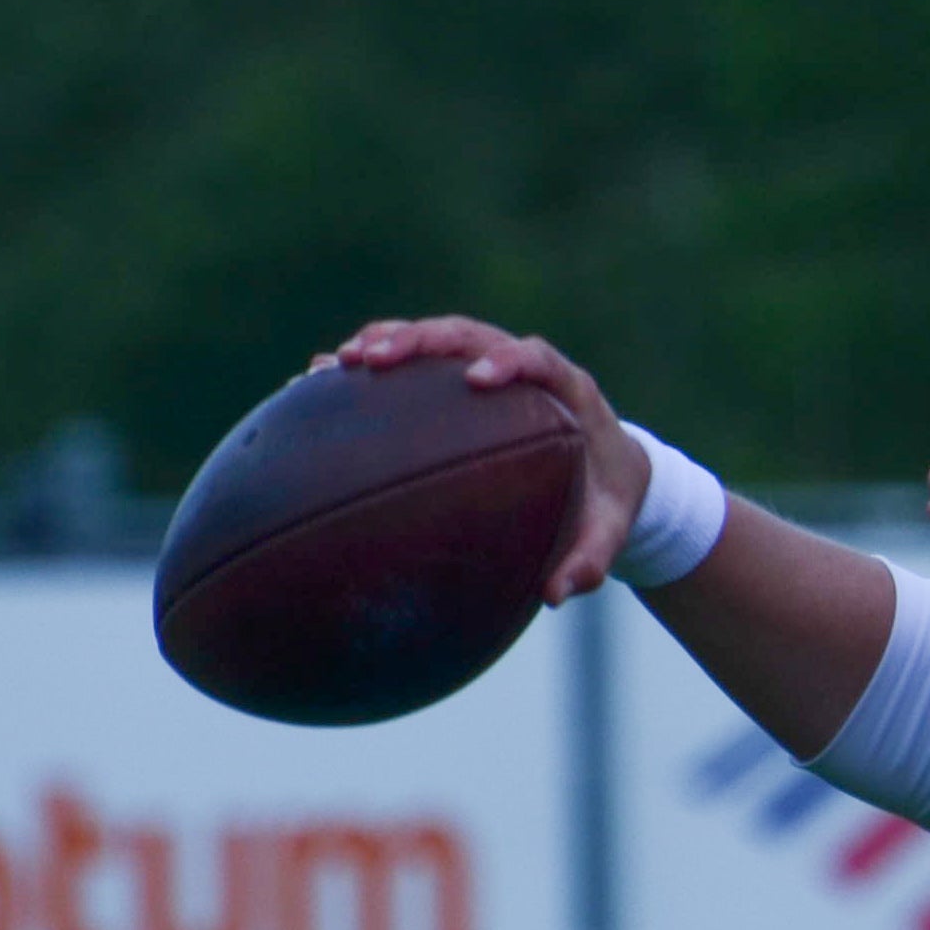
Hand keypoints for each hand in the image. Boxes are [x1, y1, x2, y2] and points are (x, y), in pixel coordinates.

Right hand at [330, 316, 642, 603]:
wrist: (612, 473)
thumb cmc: (609, 499)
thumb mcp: (609, 532)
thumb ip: (590, 560)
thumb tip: (555, 594)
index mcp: (568, 389)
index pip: (536, 357)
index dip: (508, 359)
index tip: (478, 379)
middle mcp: (524, 366)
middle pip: (470, 335)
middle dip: (421, 340)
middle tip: (372, 359)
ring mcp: (488, 366)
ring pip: (436, 339)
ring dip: (387, 342)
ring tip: (335, 363)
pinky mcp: (460, 380)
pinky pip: (415, 364)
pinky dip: (371, 366)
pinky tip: (317, 383)